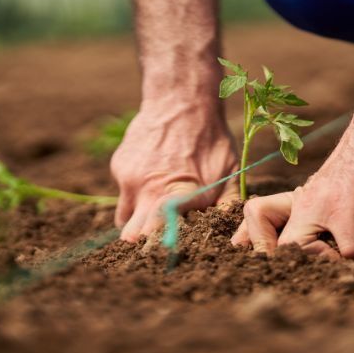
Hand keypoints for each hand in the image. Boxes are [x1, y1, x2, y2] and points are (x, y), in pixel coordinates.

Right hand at [111, 98, 238, 241]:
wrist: (180, 98)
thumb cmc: (211, 137)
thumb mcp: (229, 170)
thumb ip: (228, 203)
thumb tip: (233, 233)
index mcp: (178, 196)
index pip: (159, 235)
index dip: (160, 248)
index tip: (165, 253)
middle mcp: (148, 191)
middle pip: (133, 235)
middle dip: (143, 242)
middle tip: (156, 242)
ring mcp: (130, 179)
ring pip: (125, 217)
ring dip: (137, 220)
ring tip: (155, 211)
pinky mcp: (120, 167)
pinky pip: (124, 193)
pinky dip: (136, 193)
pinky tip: (153, 176)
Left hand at [231, 108, 353, 257]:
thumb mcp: (328, 193)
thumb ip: (316, 217)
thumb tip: (322, 250)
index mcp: (295, 203)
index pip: (256, 226)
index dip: (257, 247)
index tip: (272, 268)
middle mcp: (301, 205)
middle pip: (273, 247)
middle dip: (289, 268)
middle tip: (317, 276)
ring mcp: (321, 205)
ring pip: (297, 248)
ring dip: (323, 265)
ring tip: (346, 266)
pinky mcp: (346, 204)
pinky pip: (348, 246)